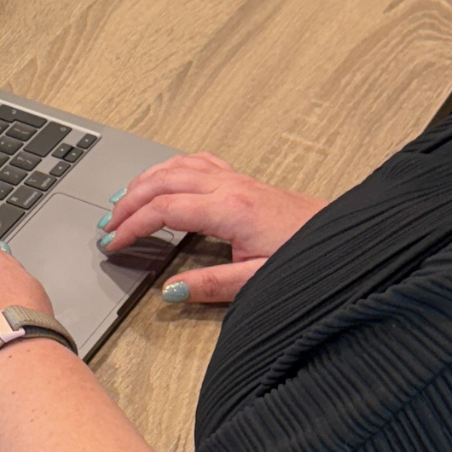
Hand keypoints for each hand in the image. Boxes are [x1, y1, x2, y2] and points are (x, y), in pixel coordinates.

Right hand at [99, 153, 323, 303]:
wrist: (344, 239)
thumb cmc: (307, 255)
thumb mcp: (258, 281)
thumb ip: (211, 285)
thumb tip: (171, 290)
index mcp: (228, 209)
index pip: (163, 210)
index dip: (131, 226)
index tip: (113, 243)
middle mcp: (228, 186)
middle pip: (161, 182)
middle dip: (128, 202)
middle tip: (107, 224)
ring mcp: (236, 178)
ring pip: (176, 166)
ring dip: (144, 180)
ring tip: (122, 199)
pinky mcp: (244, 180)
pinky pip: (196, 161)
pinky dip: (170, 167)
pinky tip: (164, 176)